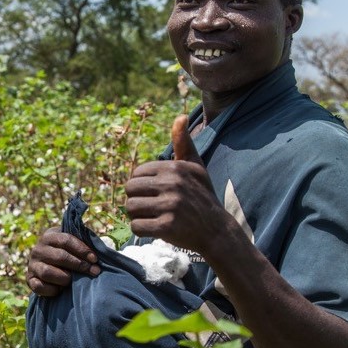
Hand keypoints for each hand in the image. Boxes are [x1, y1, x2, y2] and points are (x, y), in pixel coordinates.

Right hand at [26, 227, 100, 296]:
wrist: (49, 268)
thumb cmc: (67, 254)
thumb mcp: (72, 245)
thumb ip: (82, 243)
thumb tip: (99, 248)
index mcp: (49, 236)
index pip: (66, 240)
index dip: (82, 249)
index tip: (95, 259)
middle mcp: (38, 249)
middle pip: (60, 256)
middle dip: (79, 265)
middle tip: (94, 271)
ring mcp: (32, 265)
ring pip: (48, 272)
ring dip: (65, 278)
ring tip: (74, 281)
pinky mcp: (29, 280)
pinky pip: (39, 287)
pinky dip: (52, 290)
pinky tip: (61, 290)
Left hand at [124, 115, 228, 256]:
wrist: (217, 231)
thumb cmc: (202, 196)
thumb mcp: (196, 167)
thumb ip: (184, 143)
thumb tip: (181, 116)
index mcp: (175, 168)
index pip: (136, 174)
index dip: (142, 185)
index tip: (156, 193)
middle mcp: (172, 184)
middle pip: (130, 190)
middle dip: (137, 199)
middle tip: (153, 207)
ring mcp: (170, 206)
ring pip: (130, 208)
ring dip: (138, 215)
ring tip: (155, 217)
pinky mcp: (167, 227)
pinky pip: (136, 226)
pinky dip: (142, 230)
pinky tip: (156, 229)